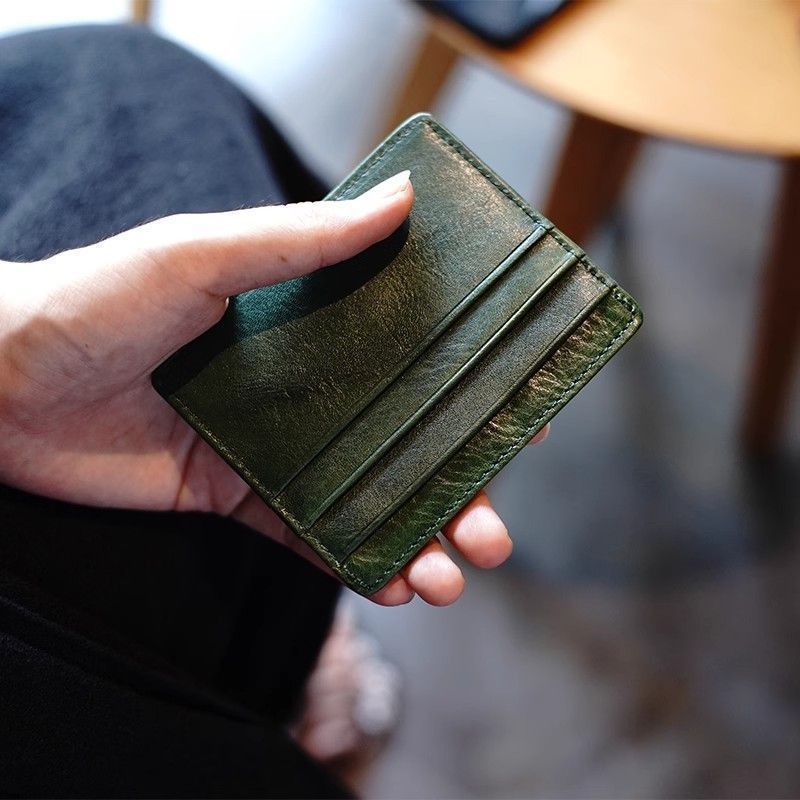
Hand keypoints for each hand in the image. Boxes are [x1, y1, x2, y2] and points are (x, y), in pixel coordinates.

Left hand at [0, 171, 546, 605]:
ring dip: (420, 536)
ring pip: (370, 497)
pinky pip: (310, 537)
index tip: (524, 421)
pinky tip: (398, 585)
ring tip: (455, 574)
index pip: (415, 359)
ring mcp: (278, 449)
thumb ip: (303, 241)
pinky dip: (356, 563)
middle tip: (496, 534)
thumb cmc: (95, 299)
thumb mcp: (204, 253)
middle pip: (406, 442)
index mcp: (313, 325)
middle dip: (460, 490)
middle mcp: (308, 388)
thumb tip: (400, 201)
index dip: (474, 393)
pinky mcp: (238, 499)